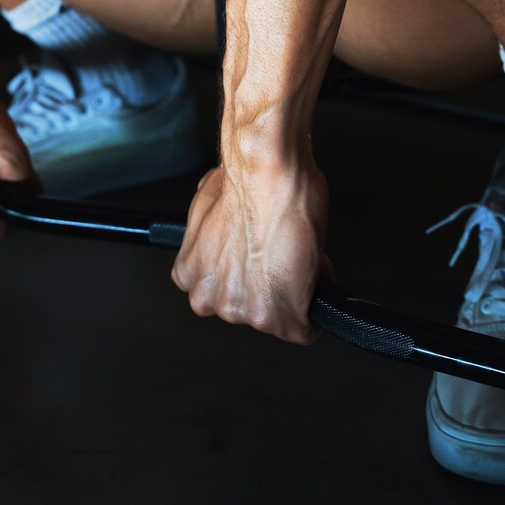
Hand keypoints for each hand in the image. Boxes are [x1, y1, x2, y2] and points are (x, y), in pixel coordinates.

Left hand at [171, 155, 330, 343]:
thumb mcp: (209, 207)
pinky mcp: (281, 319)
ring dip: (290, 292)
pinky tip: (311, 271)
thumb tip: (226, 224)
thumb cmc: (244, 181)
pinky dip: (314, 305)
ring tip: (295, 254)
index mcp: (191, 273)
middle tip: (279, 253)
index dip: (246, 273)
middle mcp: (210, 298)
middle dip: (265, 284)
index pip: (221, 291)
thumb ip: (213, 234)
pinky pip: (304, 329)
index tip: (258, 257)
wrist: (267, 175)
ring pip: (275, 317)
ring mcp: (244, 311)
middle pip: (247, 307)